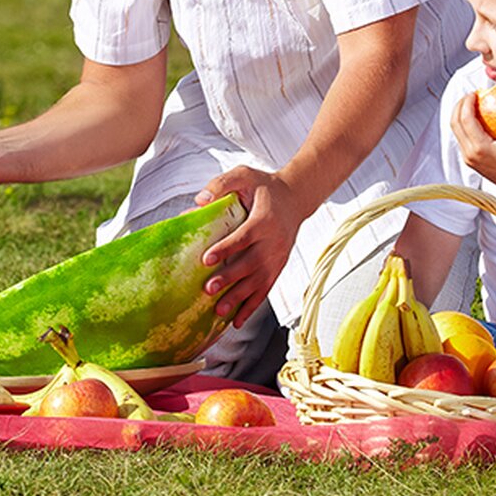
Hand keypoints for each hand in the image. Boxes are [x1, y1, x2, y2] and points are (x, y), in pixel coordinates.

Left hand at [193, 166, 303, 328]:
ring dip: (239, 298)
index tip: (206, 258)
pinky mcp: (278, 267)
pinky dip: (252, 307)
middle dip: (230, 278)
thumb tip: (200, 200)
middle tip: (208, 289)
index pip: (244, 237)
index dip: (226, 248)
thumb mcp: (244, 175)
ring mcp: (278, 257)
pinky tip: (237, 321)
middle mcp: (274, 242)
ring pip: (258, 282)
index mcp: (265, 219)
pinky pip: (265, 290)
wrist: (295, 197)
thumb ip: (222, 184)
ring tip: (219, 310)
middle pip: (251, 264)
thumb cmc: (265, 186)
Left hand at [450, 92, 495, 190]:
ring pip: (455, 131)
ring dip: (460, 115)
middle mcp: (469, 153)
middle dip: (459, 106)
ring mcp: (467, 158)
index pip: (466, 119)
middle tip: (470, 95)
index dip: (467, 103)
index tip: (475, 92)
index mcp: (479, 148)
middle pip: (455, 123)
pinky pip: (461, 138)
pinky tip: (476, 117)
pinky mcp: (469, 160)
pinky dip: (464, 125)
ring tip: (471, 103)